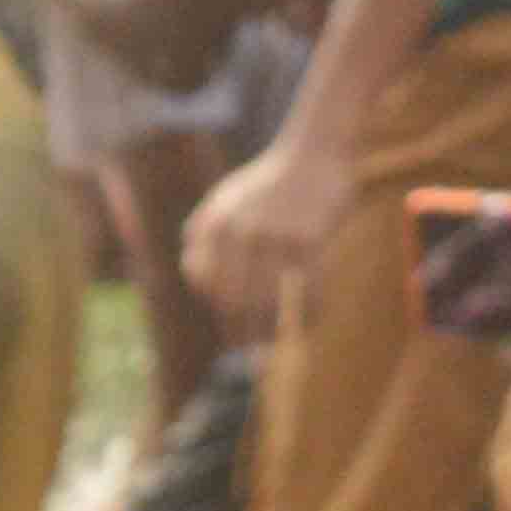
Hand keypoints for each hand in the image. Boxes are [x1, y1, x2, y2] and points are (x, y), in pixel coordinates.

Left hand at [178, 133, 346, 337]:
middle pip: (235, 301)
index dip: (223, 315)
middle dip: (245, 334)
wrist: (314, 153)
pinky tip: (312, 321)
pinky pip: (305, 291)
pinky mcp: (306, 240)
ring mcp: (272, 236)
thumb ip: (204, 233)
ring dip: (275, 332)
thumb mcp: (226, 199)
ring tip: (282, 346)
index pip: (208, 287)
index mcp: (213, 224)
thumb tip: (196, 280)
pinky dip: (309, 313)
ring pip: (268, 302)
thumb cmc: (271, 183)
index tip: (235, 335)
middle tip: (256, 356)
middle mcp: (237, 232)